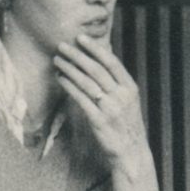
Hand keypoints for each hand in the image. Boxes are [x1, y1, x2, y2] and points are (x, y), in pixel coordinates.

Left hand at [55, 34, 151, 171]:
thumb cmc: (127, 125)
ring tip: (57, 60)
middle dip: (77, 55)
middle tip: (62, 45)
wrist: (132, 153)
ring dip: (69, 69)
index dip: (95, 49)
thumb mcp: (129, 101)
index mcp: (130, 89)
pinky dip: (69, 86)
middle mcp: (121, 96)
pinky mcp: (99, 121)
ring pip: (86, 83)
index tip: (81, 38)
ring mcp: (110, 109)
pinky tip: (60, 79)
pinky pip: (80, 99)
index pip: (112, 63)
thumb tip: (102, 61)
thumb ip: (117, 84)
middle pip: (96, 70)